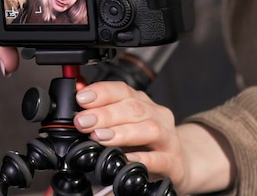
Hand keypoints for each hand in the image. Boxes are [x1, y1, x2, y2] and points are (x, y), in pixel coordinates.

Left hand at [74, 81, 234, 193]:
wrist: (178, 165)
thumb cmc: (146, 145)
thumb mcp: (122, 126)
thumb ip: (101, 112)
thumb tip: (78, 92)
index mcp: (144, 104)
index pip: (123, 90)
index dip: (102, 92)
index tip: (82, 98)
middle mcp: (158, 117)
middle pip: (134, 108)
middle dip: (105, 114)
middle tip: (83, 122)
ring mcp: (168, 139)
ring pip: (149, 128)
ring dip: (122, 132)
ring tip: (100, 137)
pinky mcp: (173, 162)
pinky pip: (159, 159)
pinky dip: (142, 158)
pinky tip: (126, 159)